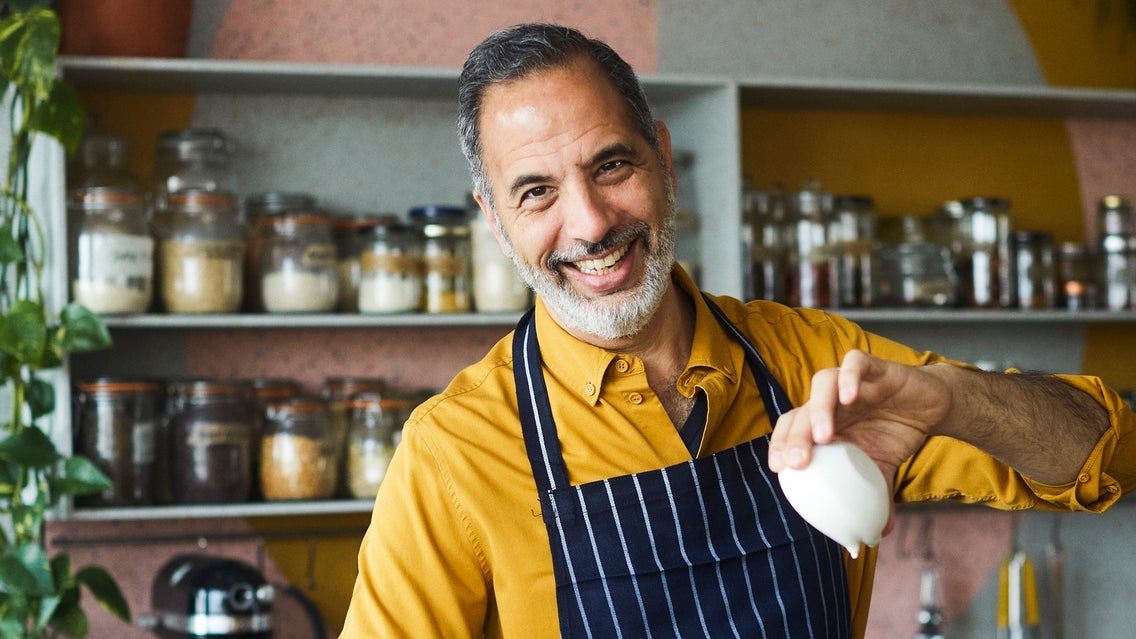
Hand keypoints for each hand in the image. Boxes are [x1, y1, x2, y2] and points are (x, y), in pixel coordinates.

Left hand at [768, 348, 951, 485]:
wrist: (931, 407)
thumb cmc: (894, 434)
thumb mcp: (882, 469)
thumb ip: (874, 498)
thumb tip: (875, 537)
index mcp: (824, 424)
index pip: (790, 429)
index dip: (780, 444)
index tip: (778, 469)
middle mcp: (830, 401)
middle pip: (801, 410)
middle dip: (795, 436)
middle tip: (797, 462)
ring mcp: (849, 381)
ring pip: (822, 383)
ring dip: (819, 408)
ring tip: (824, 436)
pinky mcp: (874, 367)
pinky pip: (855, 363)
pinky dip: (849, 376)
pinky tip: (850, 396)